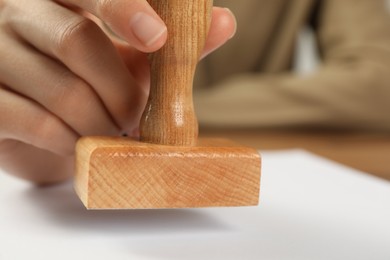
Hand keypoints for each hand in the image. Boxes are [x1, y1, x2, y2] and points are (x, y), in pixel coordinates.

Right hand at [0, 0, 235, 183]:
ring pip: (63, 91)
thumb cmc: (90, 79)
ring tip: (113, 130)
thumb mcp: (131, 57)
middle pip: (78, 42)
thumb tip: (224, 22)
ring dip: (102, 123)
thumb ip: (174, 42)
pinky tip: (81, 142)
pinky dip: (73, 141)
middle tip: (136, 116)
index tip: (159, 38)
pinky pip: (38, 124)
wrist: (38, 116)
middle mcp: (17, 14)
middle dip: (122, 92)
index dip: (125, 8)